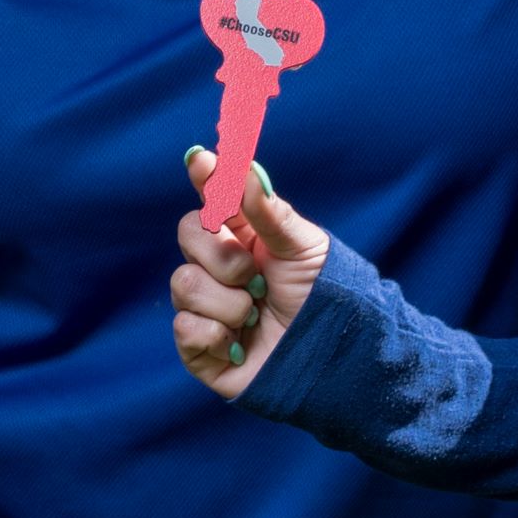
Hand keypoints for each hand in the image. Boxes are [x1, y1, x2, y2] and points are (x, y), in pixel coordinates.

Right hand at [171, 150, 331, 400]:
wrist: (333, 357)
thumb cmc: (323, 299)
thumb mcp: (303, 248)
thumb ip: (268, 210)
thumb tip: (240, 166)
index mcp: (244, 237)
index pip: (213, 199)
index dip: (205, 178)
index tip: (201, 160)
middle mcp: (219, 268)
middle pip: (189, 236)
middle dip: (224, 257)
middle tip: (256, 279)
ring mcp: (207, 307)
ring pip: (184, 283)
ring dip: (227, 303)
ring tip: (255, 315)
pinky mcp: (200, 347)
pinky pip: (185, 327)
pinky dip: (216, 335)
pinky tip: (241, 344)